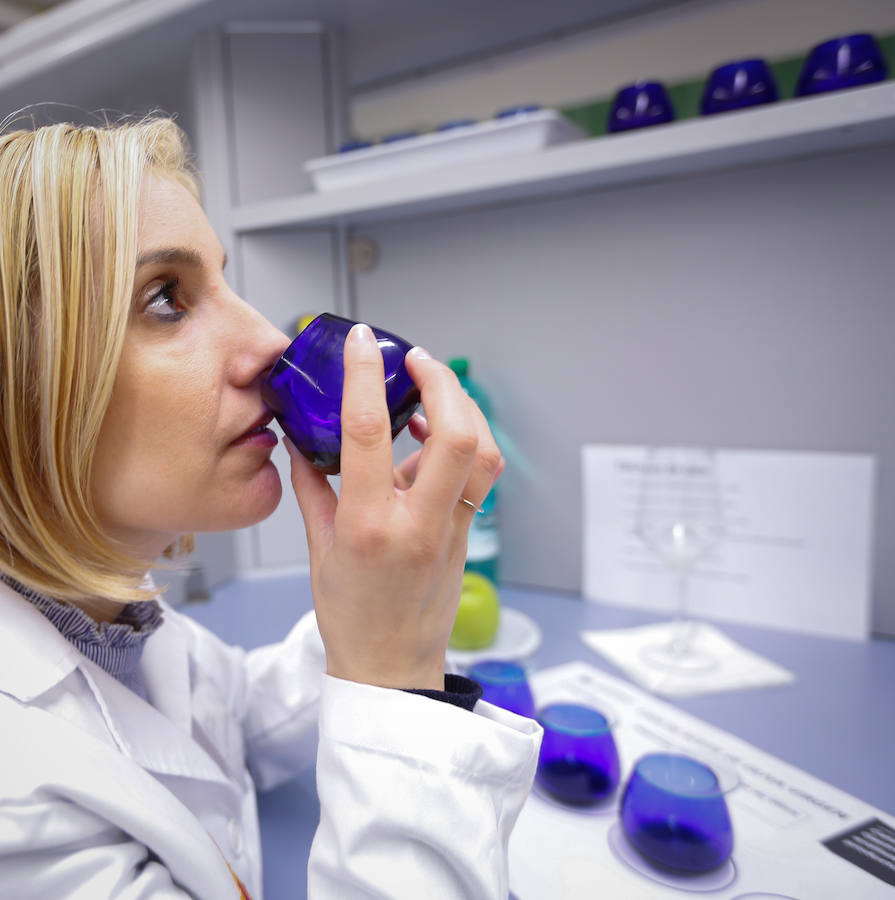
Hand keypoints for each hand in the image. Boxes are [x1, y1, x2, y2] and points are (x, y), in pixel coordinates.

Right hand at [286, 323, 502, 689]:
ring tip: (430, 391)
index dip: (365, 376)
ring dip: (463, 408)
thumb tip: (303, 440)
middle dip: (442, 381)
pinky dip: (464, 442)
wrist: (391, 668)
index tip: (363, 340)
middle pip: (456, 434)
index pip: (369, 432)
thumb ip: (312, 487)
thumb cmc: (351, 615)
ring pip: (482, 453)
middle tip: (417, 358)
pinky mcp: (467, 532)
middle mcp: (418, 523)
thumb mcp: (319, 548)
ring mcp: (451, 529)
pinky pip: (478, 475)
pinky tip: (432, 436)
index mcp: (369, 525)